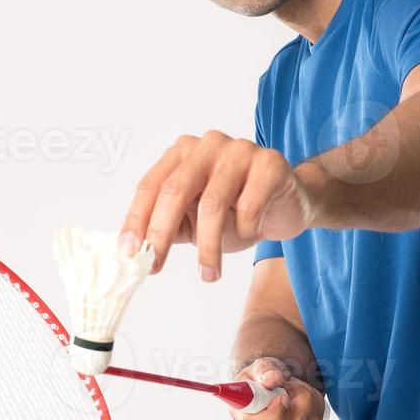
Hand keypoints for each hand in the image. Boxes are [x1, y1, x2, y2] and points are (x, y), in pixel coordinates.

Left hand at [120, 131, 317, 280]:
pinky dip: (245, 229)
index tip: (129, 254)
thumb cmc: (237, 212)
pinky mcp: (270, 163)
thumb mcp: (196, 220)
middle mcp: (208, 145)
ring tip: (209, 274)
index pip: (151, 185)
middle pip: (176, 190)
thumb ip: (169, 226)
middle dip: (162, 233)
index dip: (137, 220)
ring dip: (207, 247)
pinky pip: (249, 206)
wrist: (290, 204)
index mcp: (183, 153)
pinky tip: (250, 232)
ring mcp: (240, 150)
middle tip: (156, 266)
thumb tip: (134, 254)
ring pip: (212, 204)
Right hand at [230, 356, 326, 419]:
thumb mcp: (259, 367)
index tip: (283, 395)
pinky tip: (299, 401)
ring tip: (293, 389)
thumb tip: (273, 379)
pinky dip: (314, 407)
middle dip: (299, 396)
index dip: (279, 409)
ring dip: (308, 398)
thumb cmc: (260, 379)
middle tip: (289, 383)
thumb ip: (265, 371)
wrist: (267, 389)